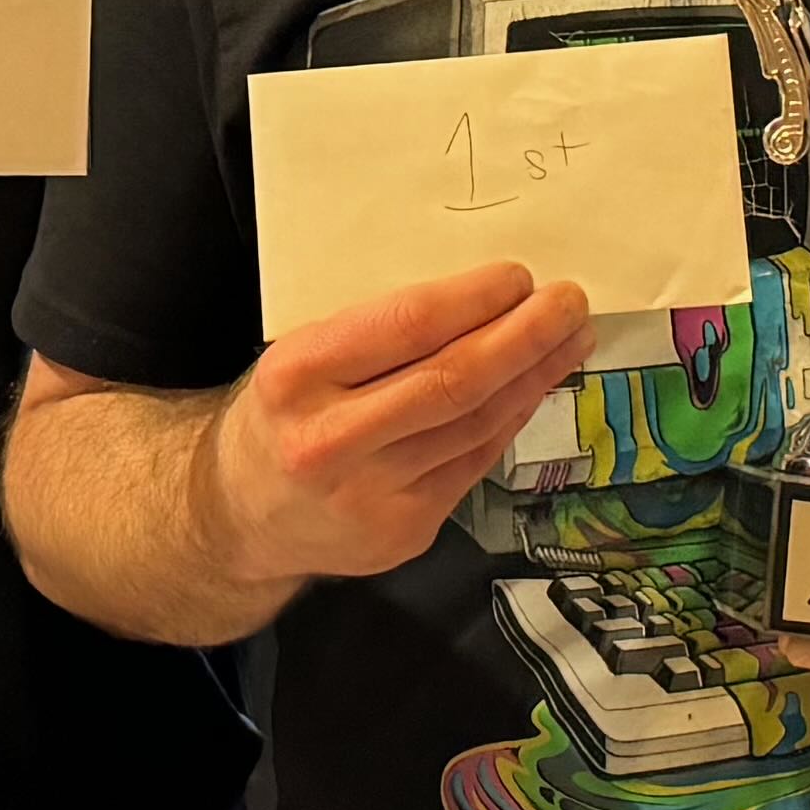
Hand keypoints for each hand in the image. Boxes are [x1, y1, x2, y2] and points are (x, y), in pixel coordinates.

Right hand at [197, 264, 601, 593]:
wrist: (238, 515)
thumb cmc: (282, 415)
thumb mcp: (300, 356)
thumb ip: (373, 333)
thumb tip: (480, 297)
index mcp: (297, 375)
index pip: (406, 327)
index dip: (474, 299)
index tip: (519, 276)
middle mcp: (330, 439)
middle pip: (452, 380)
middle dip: (525, 336)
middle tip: (569, 303)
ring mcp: (370, 495)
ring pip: (474, 424)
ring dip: (533, 376)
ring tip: (570, 340)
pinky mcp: (402, 532)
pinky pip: (474, 463)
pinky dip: (511, 419)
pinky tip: (534, 387)